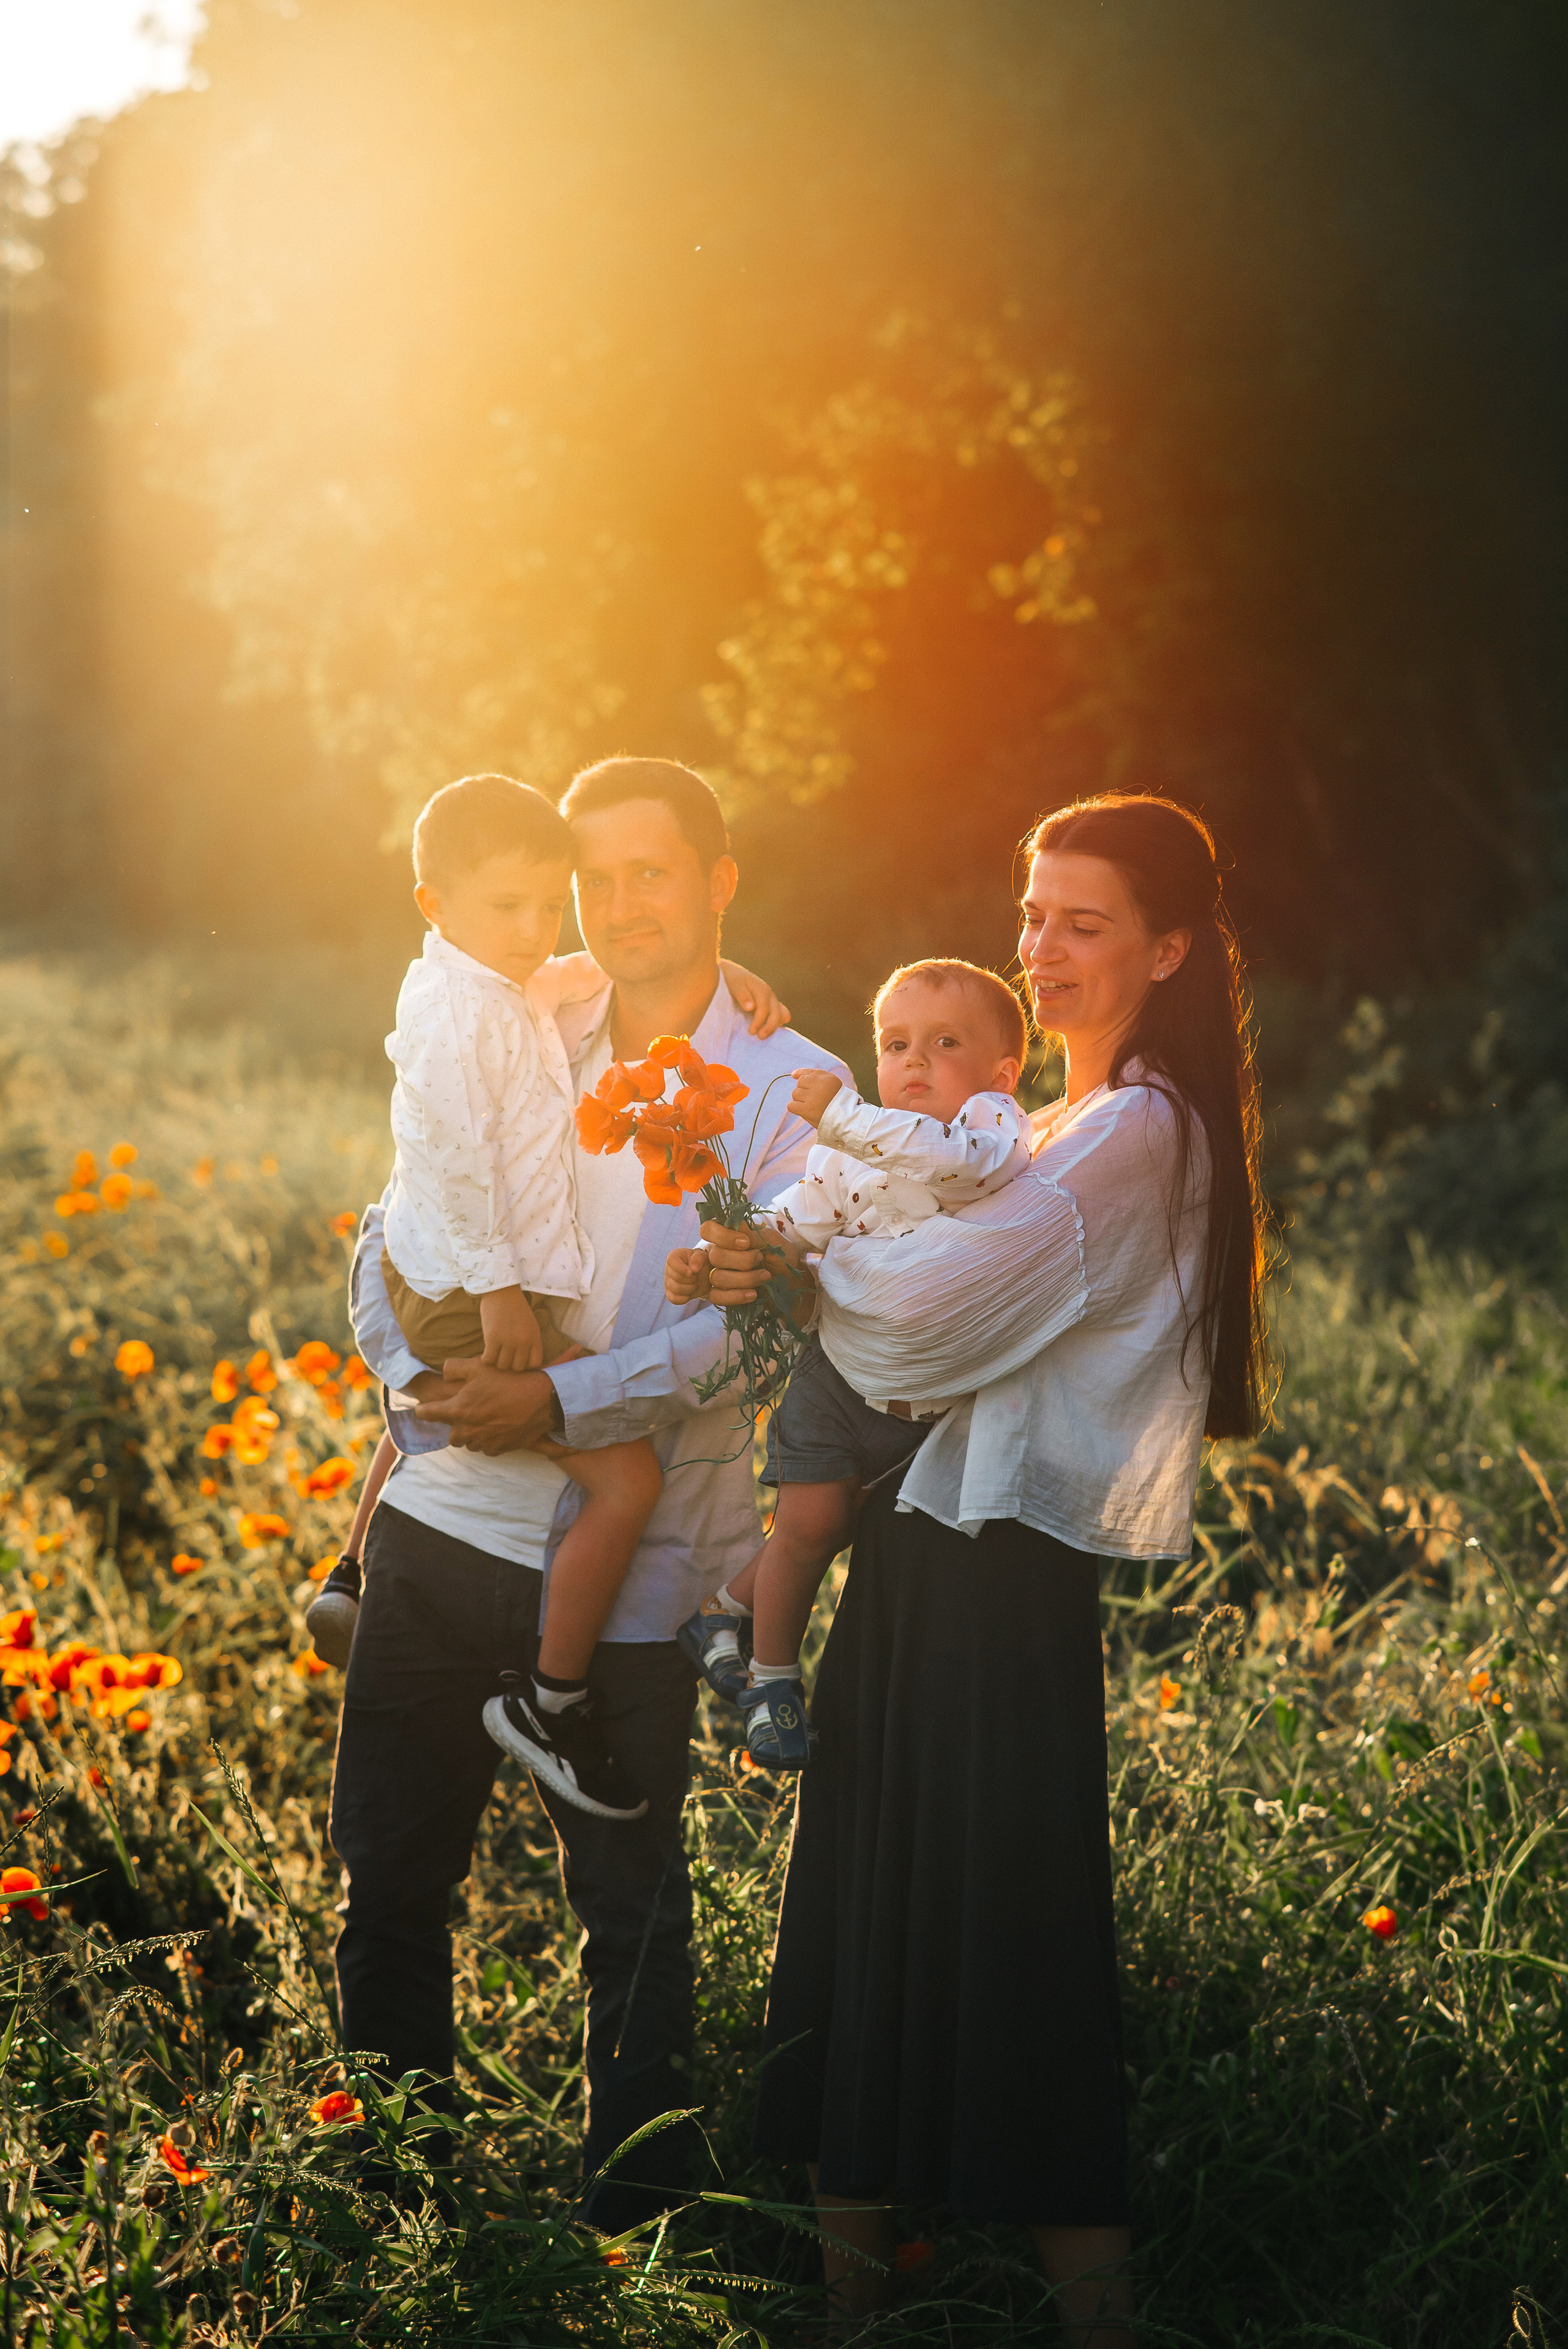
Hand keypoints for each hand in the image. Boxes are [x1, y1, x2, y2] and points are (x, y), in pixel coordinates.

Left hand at [413, 1360, 565, 1455]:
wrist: (542, 1400)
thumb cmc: (509, 1380)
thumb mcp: (479, 1365)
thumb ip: (454, 1368)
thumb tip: (443, 1373)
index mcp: (459, 1409)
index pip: (429, 1413)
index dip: (423, 1410)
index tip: (421, 1409)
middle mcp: (468, 1429)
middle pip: (451, 1436)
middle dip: (454, 1426)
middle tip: (464, 1414)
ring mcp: (484, 1441)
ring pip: (469, 1444)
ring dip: (471, 1435)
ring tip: (483, 1421)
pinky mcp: (500, 1448)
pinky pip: (486, 1448)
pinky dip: (487, 1441)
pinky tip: (497, 1428)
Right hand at [480, 1285, 543, 1371]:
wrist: (501, 1291)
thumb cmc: (516, 1307)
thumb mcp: (531, 1325)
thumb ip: (530, 1342)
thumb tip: (525, 1364)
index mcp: (535, 1337)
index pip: (535, 1364)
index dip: (526, 1365)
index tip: (519, 1360)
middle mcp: (523, 1341)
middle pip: (518, 1368)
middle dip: (511, 1365)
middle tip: (504, 1358)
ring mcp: (508, 1341)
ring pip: (502, 1365)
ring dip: (497, 1362)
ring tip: (495, 1354)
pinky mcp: (492, 1338)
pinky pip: (488, 1360)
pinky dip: (486, 1359)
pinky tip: (486, 1353)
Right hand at [665, 1246, 712, 1303]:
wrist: (703, 1275)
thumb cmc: (701, 1263)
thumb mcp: (703, 1257)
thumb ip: (698, 1259)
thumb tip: (693, 1269)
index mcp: (674, 1256)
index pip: (671, 1261)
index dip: (681, 1268)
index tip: (692, 1272)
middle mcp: (668, 1268)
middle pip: (676, 1277)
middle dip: (691, 1279)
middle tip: (697, 1277)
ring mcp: (667, 1282)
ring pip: (676, 1289)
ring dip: (690, 1288)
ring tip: (695, 1283)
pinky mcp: (669, 1293)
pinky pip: (674, 1299)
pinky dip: (684, 1298)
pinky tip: (690, 1293)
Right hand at [699, 1219, 814, 1308]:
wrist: (791, 1282)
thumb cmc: (781, 1257)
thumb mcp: (772, 1241)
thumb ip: (752, 1234)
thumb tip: (734, 1225)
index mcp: (728, 1236)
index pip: (708, 1229)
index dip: (722, 1236)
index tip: (745, 1242)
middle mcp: (719, 1253)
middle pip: (715, 1256)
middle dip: (742, 1260)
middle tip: (761, 1259)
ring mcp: (718, 1274)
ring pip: (718, 1278)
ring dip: (745, 1279)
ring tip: (765, 1276)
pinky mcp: (722, 1294)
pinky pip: (717, 1297)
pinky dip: (737, 1296)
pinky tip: (753, 1294)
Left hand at [719, 958, 791, 1038]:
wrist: (733, 974)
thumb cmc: (733, 979)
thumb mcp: (735, 985)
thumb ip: (742, 996)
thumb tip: (751, 1008)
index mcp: (762, 990)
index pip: (764, 1009)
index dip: (759, 1022)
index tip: (751, 1032)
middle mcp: (770, 995)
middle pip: (776, 1013)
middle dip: (770, 1027)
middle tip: (760, 1037)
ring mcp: (772, 1000)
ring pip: (781, 1014)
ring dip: (775, 1026)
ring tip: (764, 1035)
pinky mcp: (770, 1005)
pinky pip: (780, 1014)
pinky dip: (777, 1022)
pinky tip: (769, 1030)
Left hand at [789, 1068, 843, 1127]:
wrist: (845, 1120)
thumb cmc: (836, 1102)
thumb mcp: (830, 1083)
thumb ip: (813, 1075)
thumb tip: (793, 1074)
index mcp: (828, 1079)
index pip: (807, 1073)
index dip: (805, 1080)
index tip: (807, 1087)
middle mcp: (821, 1085)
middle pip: (800, 1082)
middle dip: (804, 1090)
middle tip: (815, 1100)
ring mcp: (813, 1097)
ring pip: (795, 1093)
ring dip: (800, 1100)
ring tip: (811, 1106)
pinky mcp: (808, 1109)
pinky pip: (791, 1105)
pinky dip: (795, 1108)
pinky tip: (804, 1111)